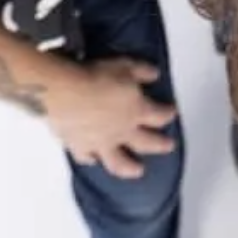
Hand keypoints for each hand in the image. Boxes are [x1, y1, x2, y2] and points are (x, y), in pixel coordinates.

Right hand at [46, 57, 178, 177]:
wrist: (65, 92)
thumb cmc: (96, 77)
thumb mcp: (126, 66)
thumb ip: (143, 72)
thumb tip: (155, 75)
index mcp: (136, 111)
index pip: (159, 115)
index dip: (168, 113)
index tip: (172, 112)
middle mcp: (121, 131)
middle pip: (146, 143)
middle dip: (160, 144)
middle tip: (169, 147)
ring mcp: (100, 143)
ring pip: (119, 162)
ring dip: (130, 167)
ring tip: (138, 171)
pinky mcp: (78, 146)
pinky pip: (87, 157)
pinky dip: (91, 160)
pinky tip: (94, 160)